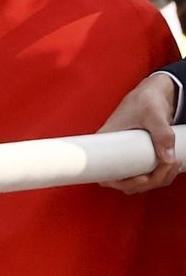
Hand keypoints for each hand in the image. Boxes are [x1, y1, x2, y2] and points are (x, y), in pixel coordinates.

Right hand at [100, 69, 182, 192]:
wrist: (155, 93)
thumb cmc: (146, 99)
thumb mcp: (153, 114)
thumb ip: (162, 134)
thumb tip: (168, 158)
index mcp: (108, 140)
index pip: (103, 172)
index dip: (118, 182)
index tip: (141, 178)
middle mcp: (115, 151)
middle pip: (125, 182)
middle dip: (150, 181)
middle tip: (167, 167)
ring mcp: (128, 155)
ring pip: (138, 181)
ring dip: (158, 180)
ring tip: (174, 164)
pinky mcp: (139, 157)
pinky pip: (147, 176)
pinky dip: (161, 176)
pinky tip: (172, 167)